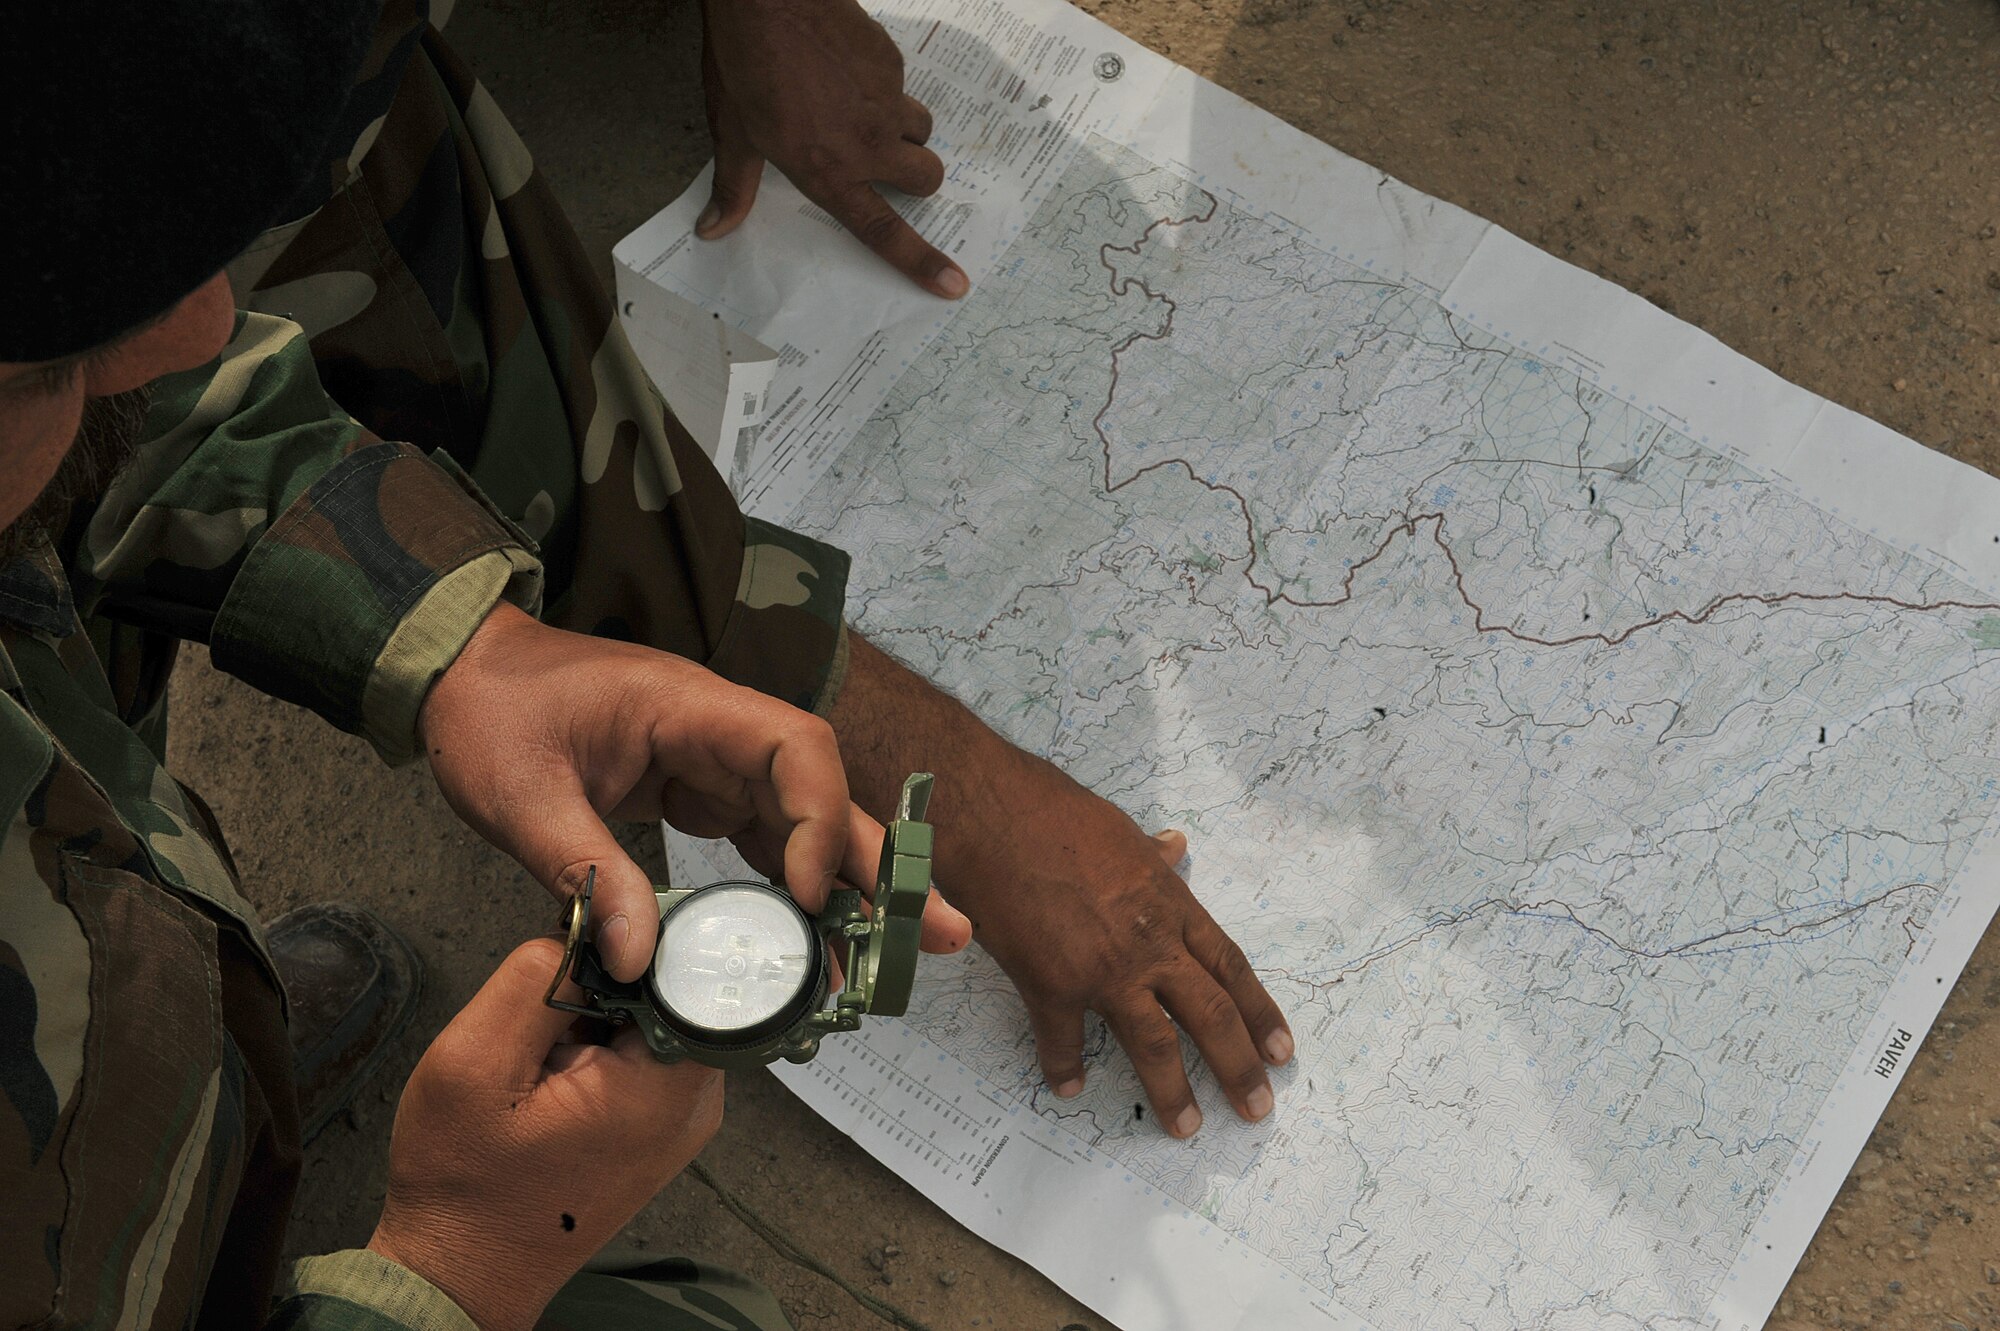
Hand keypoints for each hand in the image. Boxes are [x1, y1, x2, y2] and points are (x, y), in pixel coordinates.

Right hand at [367, 938, 722, 1330]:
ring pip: (648, 1021)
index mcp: (664, 1086)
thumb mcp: (475, 1060)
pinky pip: (639, 1057)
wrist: (460, 1270)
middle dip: (604, 985)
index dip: (635, 939)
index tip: (581, 951)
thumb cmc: (463, 1184)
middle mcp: (693, 1103)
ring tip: (543, 1063)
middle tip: (544, 1025)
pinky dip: (595, 1052)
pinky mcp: (657, 1128)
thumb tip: (585, 931)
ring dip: (595, 1021)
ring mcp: (679, 1120)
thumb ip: (537, 978)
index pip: (690, 968)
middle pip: (669, 992)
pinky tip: (551, 1084)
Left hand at [420, 603, 970, 981]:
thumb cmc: (489, 712)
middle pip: (825, 789)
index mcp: (689, 707)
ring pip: (808, 819)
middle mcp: (720, 731)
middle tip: (940, 930)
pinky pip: (768, 837)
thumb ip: (583, 871)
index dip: (821, 822)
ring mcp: (715, 761)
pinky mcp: (700, 790)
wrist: (462, 672)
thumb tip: (640, 961)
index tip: (809, 896)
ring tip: (899, 950)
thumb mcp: (519, 795)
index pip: (797, 749)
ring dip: (854, 883)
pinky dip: (799, 885)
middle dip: (882, 861)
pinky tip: (822, 935)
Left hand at [696, 0, 967, 298]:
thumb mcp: (733, 131)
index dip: (922, 261)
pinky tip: (848, 70)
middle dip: (916, 177)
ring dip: (904, 131)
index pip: (884, 231)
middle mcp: (868, 144)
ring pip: (921, 128)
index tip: (955, 285)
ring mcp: (886, 101)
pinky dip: (883, 87)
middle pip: (926, 178)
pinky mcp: (892, 63)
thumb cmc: (744, 64)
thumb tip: (711, 230)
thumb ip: (734, 186)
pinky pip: (902, 85)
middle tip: (888, 164)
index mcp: (830, 172)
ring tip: (864, 113)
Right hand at [960, 751, 1292, 1137]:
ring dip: (1173, 1090)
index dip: (1259, 1011)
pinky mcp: (1051, 983)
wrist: (994, 814)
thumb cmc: (1053, 811)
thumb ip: (1151, 854)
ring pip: (1153, 1041)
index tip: (1281, 1050)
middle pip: (1209, 1014)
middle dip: (1238, 1066)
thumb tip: (1175, 846)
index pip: (1230, 967)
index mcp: (1170, 905)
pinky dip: (1065, 1067)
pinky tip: (1070, 1089)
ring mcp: (1103, 968)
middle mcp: (1149, 943)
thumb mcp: (1119, 830)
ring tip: (1187, 1128)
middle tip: (1258, 1108)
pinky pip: (1062, 1039)